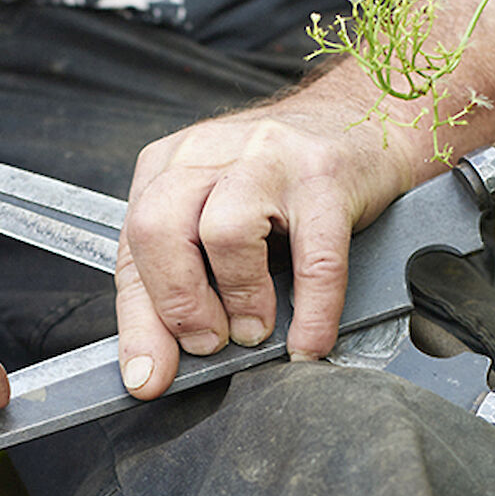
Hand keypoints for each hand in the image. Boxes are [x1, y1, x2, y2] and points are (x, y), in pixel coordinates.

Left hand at [113, 95, 420, 398]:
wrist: (363, 121)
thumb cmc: (283, 182)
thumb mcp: (214, 219)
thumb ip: (181, 284)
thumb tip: (155, 367)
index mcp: (167, 166)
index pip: (130, 250)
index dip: (138, 322)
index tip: (149, 374)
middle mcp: (209, 152)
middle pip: (159, 229)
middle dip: (178, 304)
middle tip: (209, 342)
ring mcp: (268, 158)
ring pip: (225, 232)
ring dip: (239, 300)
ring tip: (256, 330)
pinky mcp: (326, 176)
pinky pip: (314, 257)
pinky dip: (311, 312)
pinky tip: (307, 340)